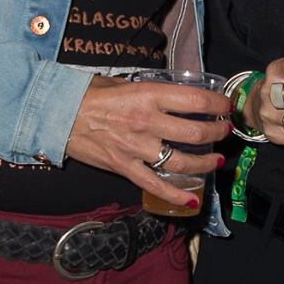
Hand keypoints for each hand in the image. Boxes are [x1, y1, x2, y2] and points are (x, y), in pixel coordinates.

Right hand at [66, 77, 229, 209]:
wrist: (57, 115)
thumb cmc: (90, 94)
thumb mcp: (124, 83)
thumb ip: (150, 92)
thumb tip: (174, 96)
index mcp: (147, 96)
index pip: (194, 102)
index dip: (217, 105)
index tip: (226, 106)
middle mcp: (146, 123)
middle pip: (195, 133)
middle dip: (217, 133)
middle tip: (224, 131)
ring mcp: (136, 149)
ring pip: (181, 162)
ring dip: (205, 163)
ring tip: (216, 160)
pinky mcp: (125, 168)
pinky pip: (155, 185)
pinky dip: (176, 195)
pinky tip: (193, 199)